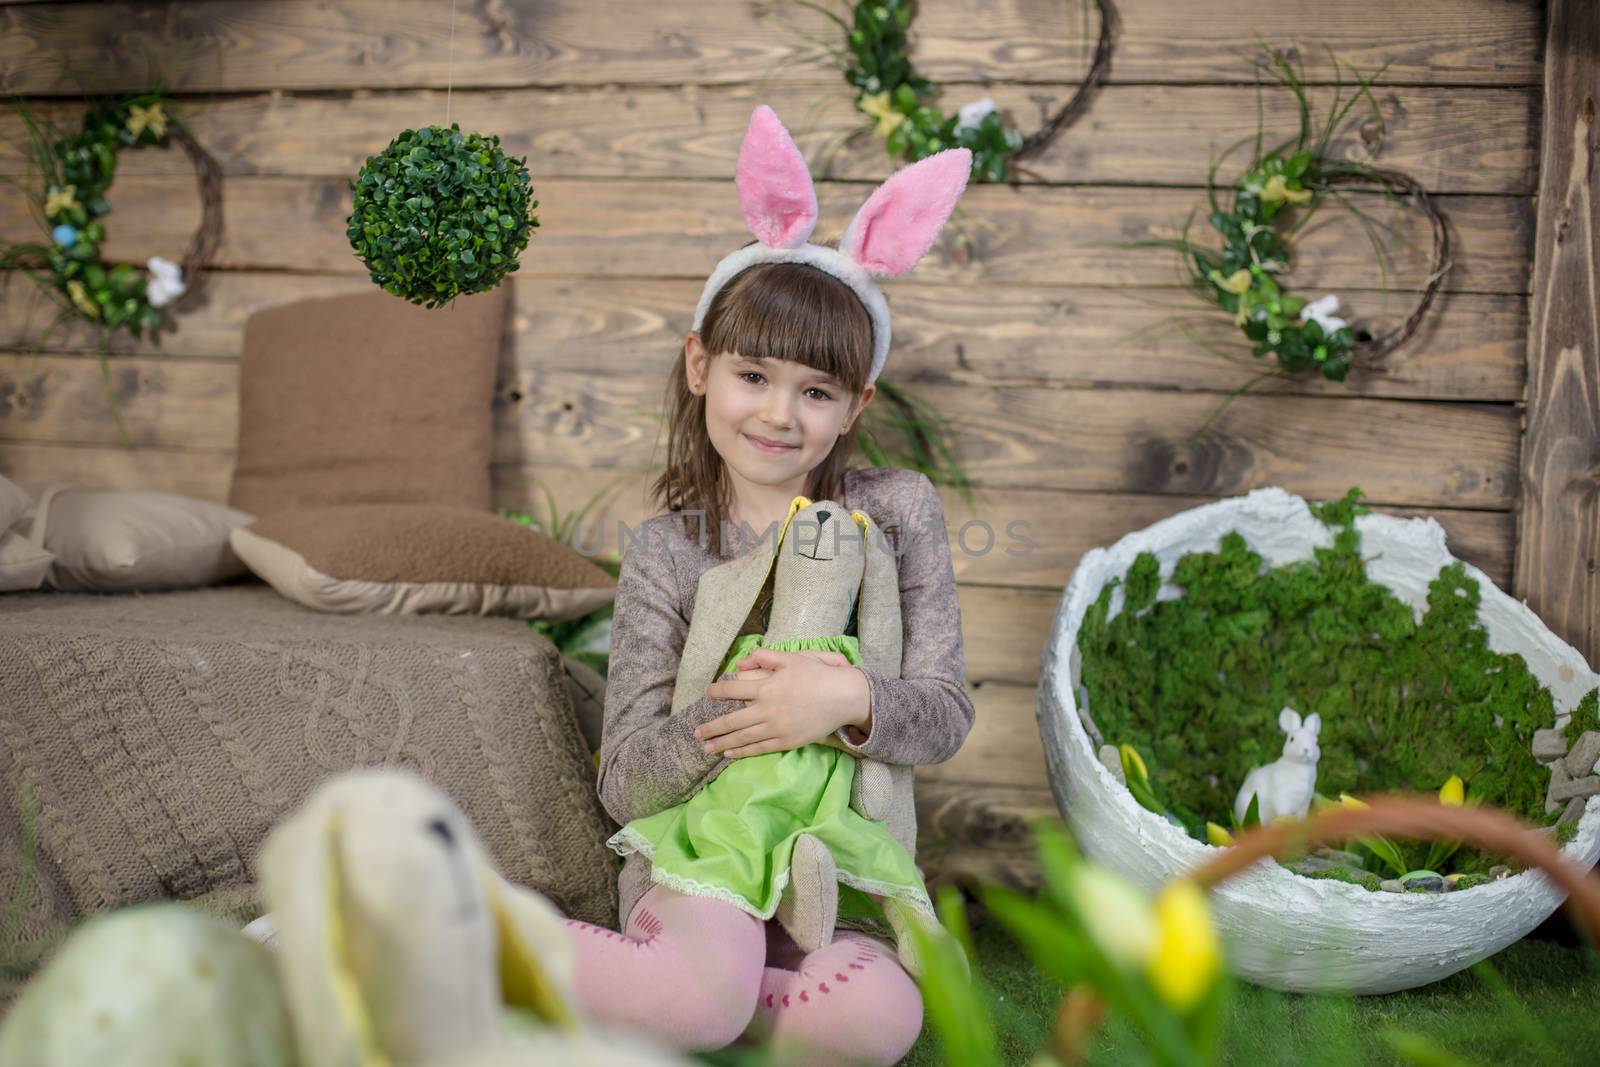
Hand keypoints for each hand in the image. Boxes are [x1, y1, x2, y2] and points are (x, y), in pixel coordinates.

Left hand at [695, 647, 871, 757]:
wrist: (843, 697)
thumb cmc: (818, 675)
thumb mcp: (792, 658)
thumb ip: (765, 657)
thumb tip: (741, 663)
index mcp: (766, 686)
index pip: (733, 689)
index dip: (717, 691)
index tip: (707, 694)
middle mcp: (767, 709)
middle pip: (731, 721)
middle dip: (711, 728)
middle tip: (696, 732)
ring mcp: (776, 728)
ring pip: (742, 738)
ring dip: (721, 743)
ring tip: (706, 748)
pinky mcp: (786, 741)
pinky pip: (759, 748)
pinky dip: (742, 752)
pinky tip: (729, 754)